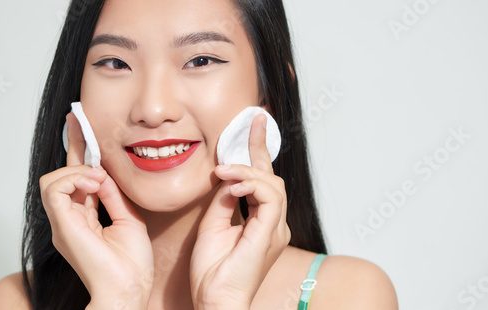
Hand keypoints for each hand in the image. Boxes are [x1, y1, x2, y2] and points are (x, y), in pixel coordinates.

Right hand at [39, 113, 154, 308]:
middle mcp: (67, 219)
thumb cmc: (130, 266)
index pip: (75, 178)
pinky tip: (94, 184)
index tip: (80, 124)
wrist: (127, 290)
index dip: (78, 151)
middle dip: (72, 145)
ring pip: (52, 178)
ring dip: (77, 170)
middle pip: (61, 173)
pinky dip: (74, 179)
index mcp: (81, 219)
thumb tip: (104, 172)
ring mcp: (61, 222)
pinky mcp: (61, 224)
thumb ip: (113, 194)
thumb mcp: (128, 218)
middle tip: (80, 121)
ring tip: (99, 179)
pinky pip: (54, 188)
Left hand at [189, 114, 290, 309]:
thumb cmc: (212, 272)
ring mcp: (275, 229)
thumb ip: (222, 202)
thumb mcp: (212, 226)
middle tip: (252, 123)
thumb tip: (225, 179)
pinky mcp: (270, 234)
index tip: (254, 124)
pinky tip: (230, 187)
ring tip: (223, 170)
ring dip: (246, 170)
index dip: (257, 151)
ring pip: (273, 184)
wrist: (216, 300)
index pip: (262, 180)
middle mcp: (273, 223)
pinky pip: (270, 198)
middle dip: (260, 147)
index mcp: (260, 222)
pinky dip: (251, 186)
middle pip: (271, 177)